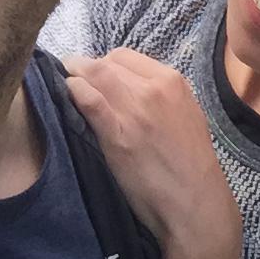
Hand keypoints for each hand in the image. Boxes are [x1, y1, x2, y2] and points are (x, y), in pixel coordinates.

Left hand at [65, 49, 241, 258]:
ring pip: (94, 75)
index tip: (94, 76)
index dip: (103, 64)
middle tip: (72, 80)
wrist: (195, 201)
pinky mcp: (117, 135)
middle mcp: (153, 89)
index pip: (124, 56)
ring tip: (64, 86)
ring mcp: (135, 110)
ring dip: (74, 77)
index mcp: (172, 81)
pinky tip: (67, 96)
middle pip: (106, 63)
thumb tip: (129, 89)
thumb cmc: (190, 164)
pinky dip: (74, 92)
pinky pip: (89, 100)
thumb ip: (160, 97)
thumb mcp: (185, 115)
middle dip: (85, 68)